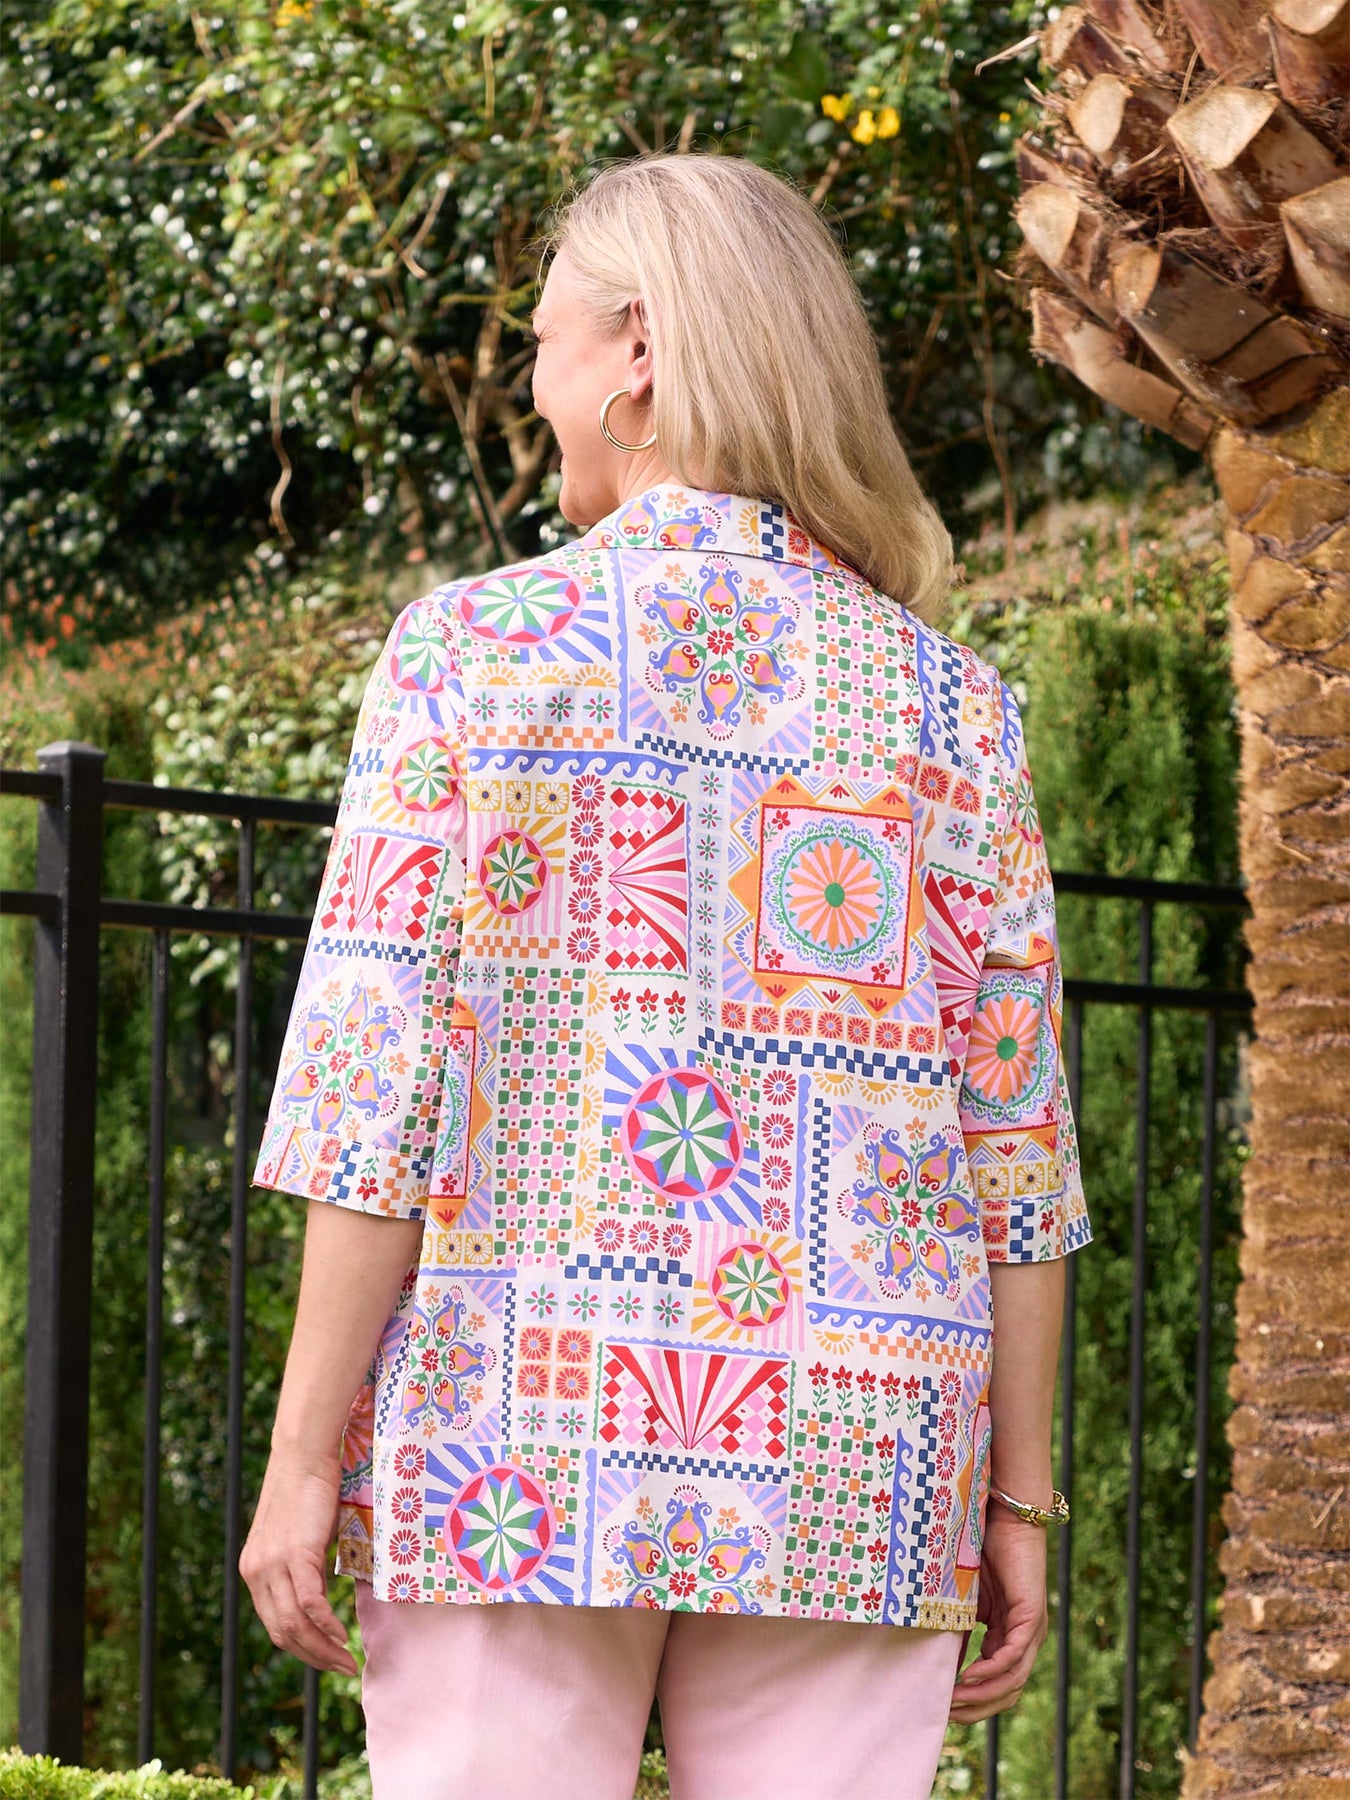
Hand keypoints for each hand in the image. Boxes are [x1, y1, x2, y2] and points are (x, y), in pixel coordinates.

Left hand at [239, 1444, 358, 1675]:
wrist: (304, 1454)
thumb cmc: (308, 1490)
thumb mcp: (299, 1537)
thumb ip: (301, 1567)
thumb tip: (320, 1597)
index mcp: (253, 1570)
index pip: (274, 1624)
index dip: (301, 1648)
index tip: (326, 1658)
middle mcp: (256, 1572)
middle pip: (282, 1632)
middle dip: (314, 1658)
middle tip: (342, 1668)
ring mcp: (272, 1564)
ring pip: (296, 1624)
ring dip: (323, 1649)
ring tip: (347, 1660)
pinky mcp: (295, 1554)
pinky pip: (310, 1604)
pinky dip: (327, 1626)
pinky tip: (342, 1635)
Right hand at [948, 1509, 1048, 1723]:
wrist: (1003, 1518)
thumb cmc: (981, 1552)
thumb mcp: (963, 1602)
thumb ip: (957, 1633)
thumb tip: (938, 1667)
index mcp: (1008, 1638)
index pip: (996, 1686)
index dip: (972, 1703)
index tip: (943, 1710)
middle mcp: (1024, 1641)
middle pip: (1006, 1693)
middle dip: (976, 1708)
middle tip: (946, 1714)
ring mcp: (1031, 1631)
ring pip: (1012, 1680)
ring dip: (982, 1695)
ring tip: (954, 1700)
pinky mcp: (1032, 1617)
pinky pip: (1014, 1656)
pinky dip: (991, 1671)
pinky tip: (968, 1677)